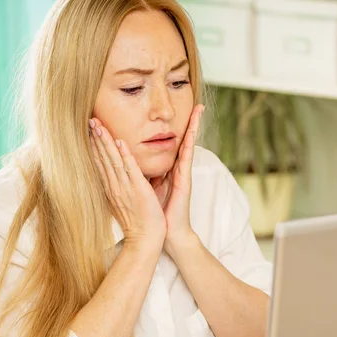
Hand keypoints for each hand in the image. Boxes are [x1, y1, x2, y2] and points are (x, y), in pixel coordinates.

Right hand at [89, 118, 165, 248]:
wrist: (146, 239)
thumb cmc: (138, 222)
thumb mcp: (124, 202)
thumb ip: (119, 188)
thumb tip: (115, 178)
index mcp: (111, 189)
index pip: (100, 164)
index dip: (94, 147)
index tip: (89, 131)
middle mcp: (115, 186)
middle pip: (102, 158)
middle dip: (96, 139)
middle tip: (90, 120)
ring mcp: (125, 187)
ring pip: (112, 160)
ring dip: (106, 142)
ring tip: (99, 125)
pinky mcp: (138, 189)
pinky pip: (129, 169)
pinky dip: (124, 155)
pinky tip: (120, 142)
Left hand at [152, 104, 203, 255]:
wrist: (166, 232)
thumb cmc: (157, 212)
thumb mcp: (150, 188)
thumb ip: (148, 174)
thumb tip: (136, 163)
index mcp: (168, 169)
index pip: (172, 143)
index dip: (176, 128)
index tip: (179, 112)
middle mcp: (177, 169)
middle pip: (184, 140)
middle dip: (191, 122)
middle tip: (198, 104)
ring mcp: (183, 174)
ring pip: (188, 145)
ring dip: (194, 127)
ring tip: (200, 111)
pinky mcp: (184, 181)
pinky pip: (186, 158)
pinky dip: (188, 145)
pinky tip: (190, 133)